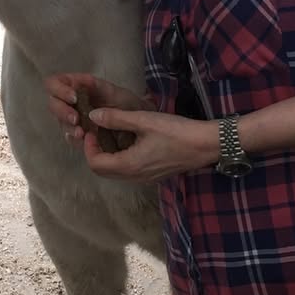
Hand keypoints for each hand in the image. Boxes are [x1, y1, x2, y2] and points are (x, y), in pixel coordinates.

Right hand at [44, 73, 148, 147]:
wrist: (138, 123)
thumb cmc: (125, 103)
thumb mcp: (113, 92)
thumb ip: (96, 86)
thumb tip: (80, 81)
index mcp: (75, 86)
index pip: (53, 83)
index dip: (59, 90)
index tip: (73, 98)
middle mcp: (69, 102)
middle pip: (53, 104)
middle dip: (62, 112)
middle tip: (76, 119)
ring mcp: (73, 119)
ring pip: (60, 122)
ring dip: (68, 127)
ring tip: (81, 133)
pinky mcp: (78, 134)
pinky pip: (69, 137)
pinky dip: (74, 139)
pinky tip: (83, 139)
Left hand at [78, 105, 216, 183]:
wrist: (206, 145)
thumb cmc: (175, 131)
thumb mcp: (143, 120)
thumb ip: (116, 118)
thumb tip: (93, 116)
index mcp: (128, 165)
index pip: (95, 164)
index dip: (88, 147)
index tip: (92, 130)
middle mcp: (133, 177)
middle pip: (102, 171)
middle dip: (94, 152)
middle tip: (97, 132)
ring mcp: (144, 178)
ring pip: (115, 172)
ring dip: (107, 156)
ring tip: (109, 135)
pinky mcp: (152, 175)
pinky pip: (128, 170)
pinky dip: (120, 158)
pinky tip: (126, 141)